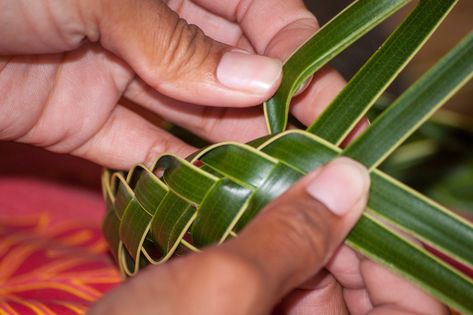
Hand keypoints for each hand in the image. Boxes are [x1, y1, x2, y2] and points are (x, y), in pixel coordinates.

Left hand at [0, 0, 350, 168]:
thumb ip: (176, 40)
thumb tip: (260, 79)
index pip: (256, 11)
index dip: (293, 50)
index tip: (321, 96)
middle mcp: (154, 27)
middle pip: (231, 68)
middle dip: (274, 108)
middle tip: (312, 151)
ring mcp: (122, 75)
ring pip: (193, 114)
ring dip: (232, 147)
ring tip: (275, 180)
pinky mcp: (87, 121)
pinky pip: (143, 149)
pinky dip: (175, 172)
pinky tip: (214, 194)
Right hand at [89, 158, 447, 314]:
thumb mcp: (218, 290)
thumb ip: (290, 240)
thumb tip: (351, 178)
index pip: (401, 305)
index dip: (383, 244)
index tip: (356, 187)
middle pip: (354, 283)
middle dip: (332, 227)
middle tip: (307, 169)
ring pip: (309, 274)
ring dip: (294, 227)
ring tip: (272, 178)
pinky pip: (273, 277)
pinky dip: (264, 241)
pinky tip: (245, 209)